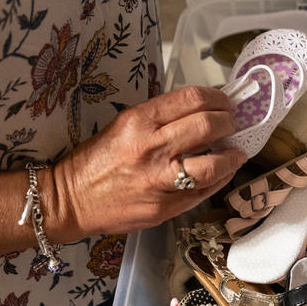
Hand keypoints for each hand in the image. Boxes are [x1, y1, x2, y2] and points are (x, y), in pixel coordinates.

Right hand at [46, 86, 246, 239]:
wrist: (70, 199)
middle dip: (229, 122)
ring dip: (232, 155)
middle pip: (208, 126)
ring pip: (213, 164)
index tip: (226, 102)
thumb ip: (161, 117)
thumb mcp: (123, 124)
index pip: (191, 99)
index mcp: (138, 121)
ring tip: (236, 151)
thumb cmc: (97, 160)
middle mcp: (151, 148)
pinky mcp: (164, 207)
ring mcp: (159, 180)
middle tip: (233, 124)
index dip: (218, 98)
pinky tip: (224, 172)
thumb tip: (202, 110)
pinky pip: (203, 191)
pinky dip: (221, 178)